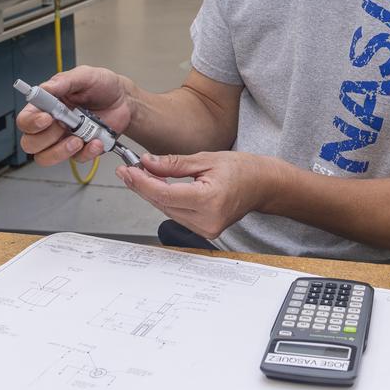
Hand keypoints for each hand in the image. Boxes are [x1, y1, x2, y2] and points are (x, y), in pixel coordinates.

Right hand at [16, 66, 134, 165]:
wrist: (124, 100)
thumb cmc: (102, 85)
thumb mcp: (85, 76)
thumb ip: (65, 81)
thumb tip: (45, 88)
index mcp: (47, 105)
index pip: (25, 120)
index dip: (31, 123)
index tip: (47, 118)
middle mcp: (51, 125)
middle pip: (30, 143)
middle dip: (45, 139)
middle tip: (64, 126)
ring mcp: (64, 139)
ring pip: (46, 158)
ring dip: (61, 151)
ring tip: (79, 139)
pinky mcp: (81, 149)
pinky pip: (76, 159)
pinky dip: (87, 152)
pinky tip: (97, 141)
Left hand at [115, 152, 283, 239]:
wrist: (262, 185)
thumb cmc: (242, 170)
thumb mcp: (206, 159)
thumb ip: (174, 164)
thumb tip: (147, 163)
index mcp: (210, 200)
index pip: (165, 194)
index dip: (142, 183)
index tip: (128, 170)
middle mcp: (207, 220)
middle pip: (163, 204)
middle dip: (142, 186)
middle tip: (127, 170)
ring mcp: (206, 229)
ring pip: (167, 211)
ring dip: (151, 193)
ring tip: (139, 175)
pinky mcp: (204, 230)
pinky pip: (176, 214)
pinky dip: (164, 200)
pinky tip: (156, 187)